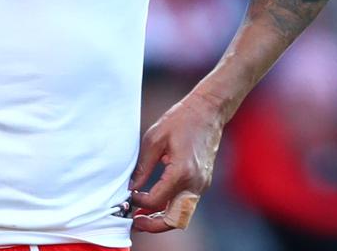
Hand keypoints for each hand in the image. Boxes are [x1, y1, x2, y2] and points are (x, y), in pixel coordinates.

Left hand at [128, 92, 223, 232]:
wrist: (207, 111)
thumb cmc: (180, 120)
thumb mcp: (154, 139)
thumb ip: (142, 167)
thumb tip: (132, 187)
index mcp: (182, 172)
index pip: (156, 201)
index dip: (139, 202)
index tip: (129, 194)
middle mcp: (195, 183)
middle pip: (174, 220)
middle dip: (153, 225)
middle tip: (136, 222)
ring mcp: (201, 185)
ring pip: (182, 216)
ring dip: (163, 220)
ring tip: (143, 216)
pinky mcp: (202, 182)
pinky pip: (186, 204)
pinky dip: (171, 209)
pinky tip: (156, 204)